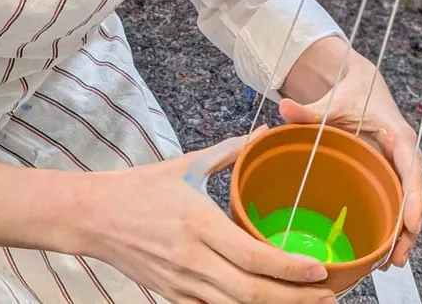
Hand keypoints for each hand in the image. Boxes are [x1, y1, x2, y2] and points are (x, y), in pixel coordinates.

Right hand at [80, 129, 337, 303]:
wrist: (93, 216)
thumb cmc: (140, 188)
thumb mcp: (186, 165)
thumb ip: (230, 152)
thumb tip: (263, 134)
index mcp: (198, 222)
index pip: (252, 255)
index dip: (289, 269)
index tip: (319, 270)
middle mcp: (191, 258)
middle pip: (251, 293)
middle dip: (294, 299)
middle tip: (327, 295)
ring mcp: (181, 283)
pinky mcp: (172, 296)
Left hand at [280, 36, 421, 269]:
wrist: (362, 85)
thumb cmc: (353, 92)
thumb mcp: (334, 101)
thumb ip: (311, 109)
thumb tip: (286, 107)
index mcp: (398, 136)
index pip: (412, 168)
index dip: (414, 197)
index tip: (411, 224)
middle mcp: (405, 155)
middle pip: (415, 195)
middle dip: (409, 229)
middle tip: (396, 258)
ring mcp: (399, 167)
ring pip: (408, 205)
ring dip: (402, 235)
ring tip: (390, 264)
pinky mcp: (390, 175)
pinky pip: (396, 203)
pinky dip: (392, 226)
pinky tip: (382, 250)